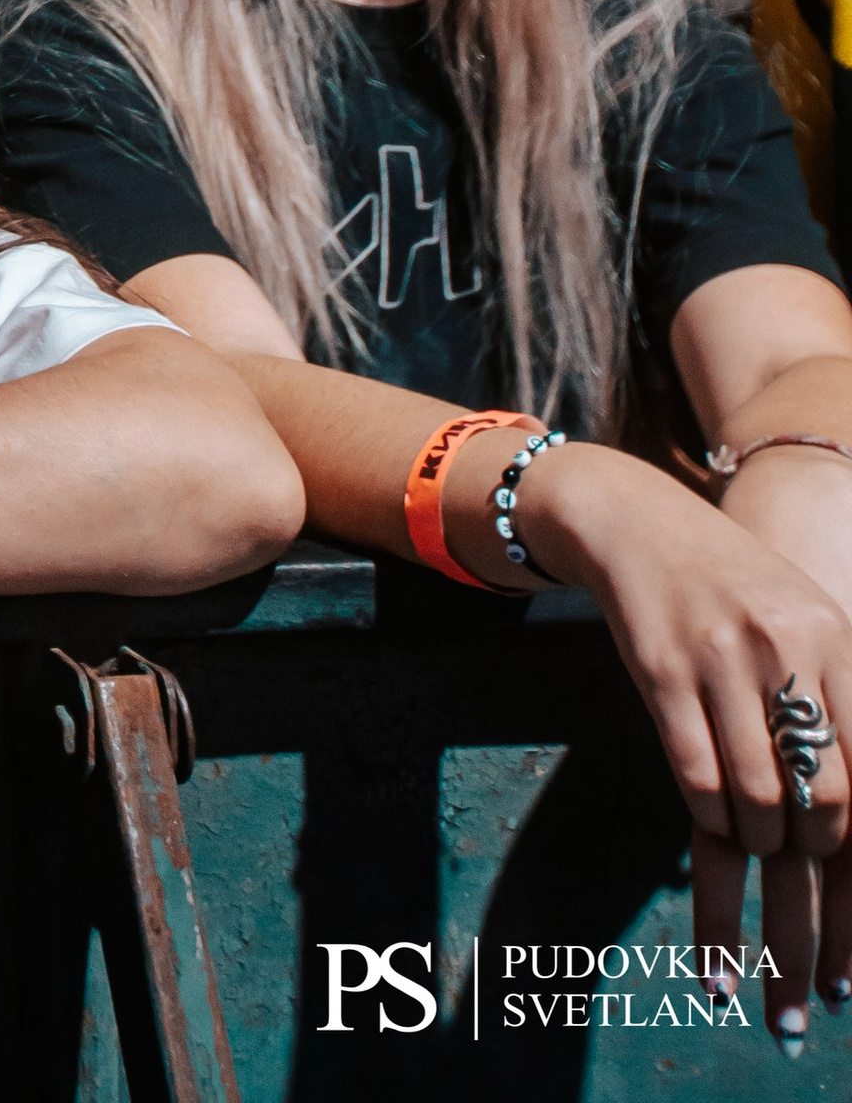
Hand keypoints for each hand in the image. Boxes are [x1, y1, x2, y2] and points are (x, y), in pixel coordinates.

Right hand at [519, 441, 851, 1032]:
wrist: (639, 524)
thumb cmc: (738, 595)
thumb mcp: (808, 635)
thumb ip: (845, 717)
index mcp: (841, 642)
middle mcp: (790, 651)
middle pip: (826, 806)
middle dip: (815, 885)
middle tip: (806, 947)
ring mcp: (723, 662)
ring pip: (760, 805)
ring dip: (761, 865)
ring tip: (758, 898)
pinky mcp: (662, 675)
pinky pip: (696, 784)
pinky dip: (710, 835)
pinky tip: (712, 863)